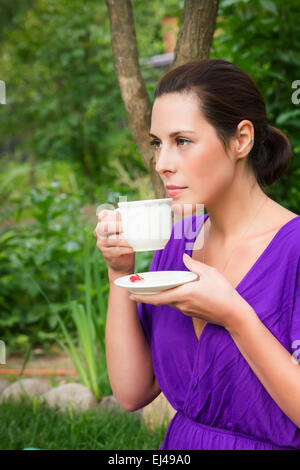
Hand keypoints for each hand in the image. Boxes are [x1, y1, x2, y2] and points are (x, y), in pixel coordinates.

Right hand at [94, 209, 134, 277]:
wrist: (121, 262)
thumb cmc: (124, 242)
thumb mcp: (123, 231)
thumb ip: (124, 223)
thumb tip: (137, 217)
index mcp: (102, 223)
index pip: (104, 215)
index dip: (112, 214)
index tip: (122, 215)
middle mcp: (99, 232)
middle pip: (104, 226)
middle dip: (116, 225)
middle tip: (126, 227)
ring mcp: (101, 243)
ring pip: (112, 239)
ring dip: (123, 240)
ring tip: (132, 240)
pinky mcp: (106, 253)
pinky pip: (116, 250)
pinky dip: (125, 249)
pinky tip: (131, 249)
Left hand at [129, 253, 252, 331]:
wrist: (235, 315)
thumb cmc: (224, 293)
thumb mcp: (210, 274)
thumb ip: (194, 266)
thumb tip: (184, 257)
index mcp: (184, 293)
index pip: (158, 297)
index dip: (143, 296)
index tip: (131, 295)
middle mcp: (183, 304)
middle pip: (161, 300)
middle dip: (147, 296)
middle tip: (135, 291)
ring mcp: (187, 310)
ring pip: (170, 301)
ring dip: (161, 296)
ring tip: (154, 287)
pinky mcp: (193, 313)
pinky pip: (178, 304)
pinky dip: (173, 297)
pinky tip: (176, 290)